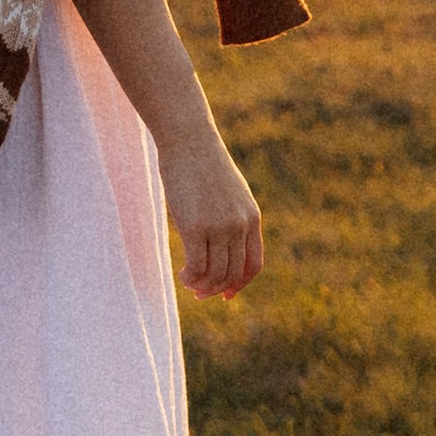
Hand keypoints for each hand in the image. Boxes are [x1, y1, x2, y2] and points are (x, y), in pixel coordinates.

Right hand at [159, 131, 263, 297]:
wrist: (190, 141)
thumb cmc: (203, 165)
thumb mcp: (228, 193)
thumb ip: (232, 217)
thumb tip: (223, 244)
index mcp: (252, 218)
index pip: (253, 265)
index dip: (240, 285)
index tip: (226, 295)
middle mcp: (240, 225)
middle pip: (232, 273)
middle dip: (215, 289)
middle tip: (198, 293)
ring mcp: (219, 227)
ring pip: (215, 274)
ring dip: (201, 285)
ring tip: (187, 281)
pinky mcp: (195, 228)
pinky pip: (197, 267)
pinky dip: (190, 277)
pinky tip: (182, 274)